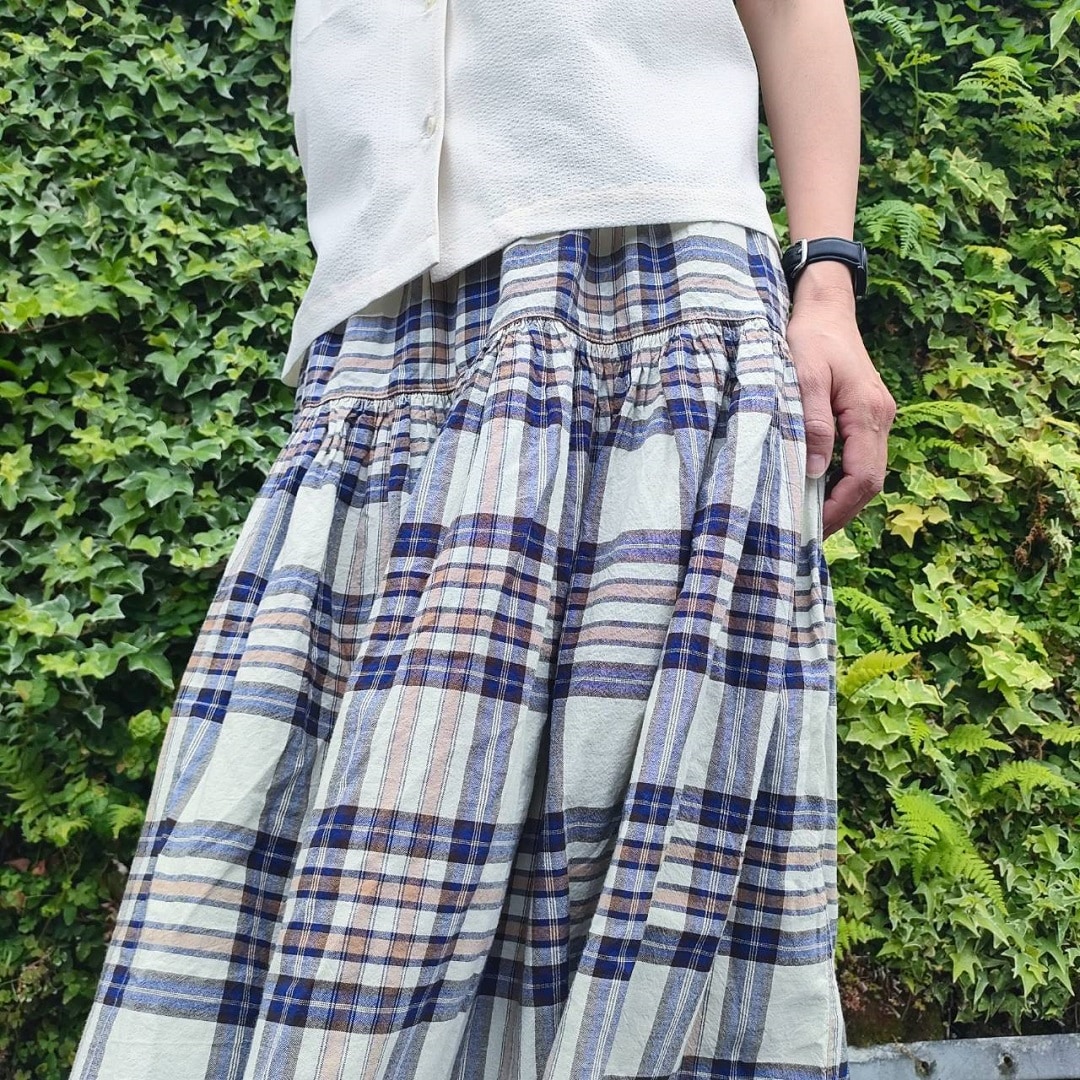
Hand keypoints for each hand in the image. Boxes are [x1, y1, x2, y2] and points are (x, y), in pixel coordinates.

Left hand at [784, 283, 895, 539]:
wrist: (825, 306)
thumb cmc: (810, 337)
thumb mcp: (803, 376)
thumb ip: (812, 423)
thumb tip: (813, 471)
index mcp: (868, 412)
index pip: (863, 476)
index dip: (839, 507)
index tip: (811, 526)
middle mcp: (880, 418)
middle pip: (870, 481)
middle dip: (842, 510)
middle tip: (808, 532)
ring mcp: (876, 416)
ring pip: (867, 471)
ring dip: (842, 497)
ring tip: (809, 516)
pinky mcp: (866, 414)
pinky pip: (860, 456)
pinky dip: (841, 478)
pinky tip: (817, 487)